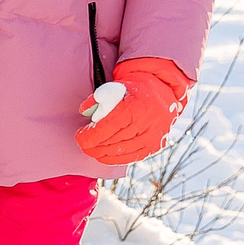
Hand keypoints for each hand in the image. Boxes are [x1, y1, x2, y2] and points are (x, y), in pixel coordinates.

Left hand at [76, 57, 191, 164]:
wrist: (163, 90)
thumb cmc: (136, 88)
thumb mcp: (117, 85)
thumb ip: (98, 97)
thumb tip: (84, 110)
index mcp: (137, 106)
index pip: (109, 126)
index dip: (92, 135)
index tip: (79, 138)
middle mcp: (147, 122)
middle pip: (114, 140)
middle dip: (95, 145)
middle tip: (83, 145)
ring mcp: (154, 136)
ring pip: (123, 151)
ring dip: (104, 154)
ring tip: (92, 151)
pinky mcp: (156, 145)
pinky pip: (134, 157)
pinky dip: (117, 159)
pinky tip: (105, 157)